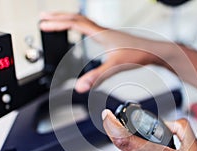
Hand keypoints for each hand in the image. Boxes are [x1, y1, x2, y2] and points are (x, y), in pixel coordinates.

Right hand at [40, 12, 161, 92]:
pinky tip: (83, 34)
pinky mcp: (112, 38)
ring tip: (59, 22)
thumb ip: (96, 77)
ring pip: (84, 21)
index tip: (43, 24)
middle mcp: (103, 31)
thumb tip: (80, 87)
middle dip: (58, 17)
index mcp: (100, 34)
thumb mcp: (114, 67)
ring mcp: (107, 33)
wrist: (154, 51)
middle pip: (76, 18)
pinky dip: (81, 26)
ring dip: (69, 20)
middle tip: (44, 17)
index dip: (56, 24)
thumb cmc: (138, 55)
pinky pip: (91, 27)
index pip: (74, 24)